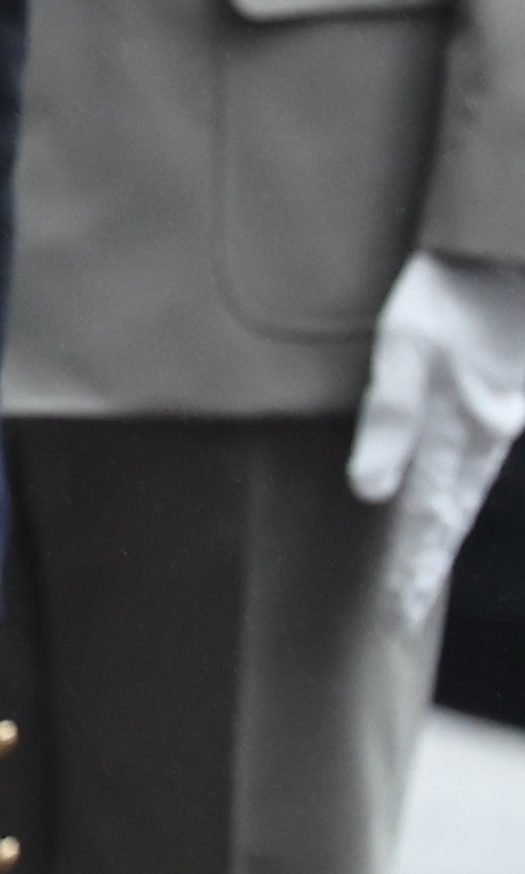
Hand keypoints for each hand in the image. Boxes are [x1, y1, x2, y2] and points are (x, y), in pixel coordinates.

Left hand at [350, 251, 524, 633]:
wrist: (504, 253)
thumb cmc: (447, 292)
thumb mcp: (405, 346)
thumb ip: (389, 417)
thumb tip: (368, 492)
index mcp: (461, 436)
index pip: (428, 522)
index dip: (410, 571)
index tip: (393, 619)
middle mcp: (481, 438)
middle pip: (447, 518)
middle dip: (421, 568)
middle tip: (398, 619)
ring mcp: (492, 420)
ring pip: (461, 495)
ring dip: (437, 538)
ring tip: (414, 583)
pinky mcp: (495, 401)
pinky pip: (469, 467)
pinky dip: (453, 499)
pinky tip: (442, 508)